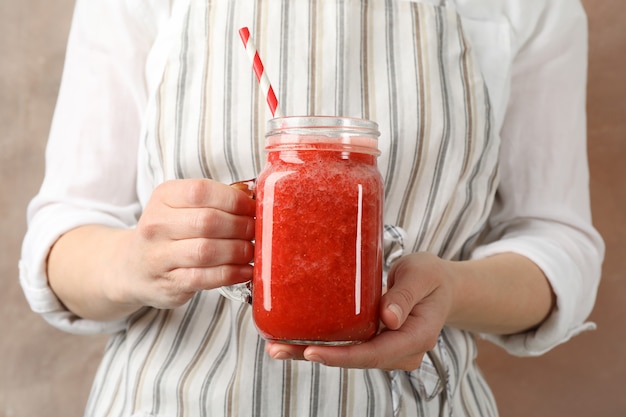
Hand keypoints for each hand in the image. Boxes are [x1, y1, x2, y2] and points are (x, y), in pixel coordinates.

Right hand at [105, 179, 255, 309]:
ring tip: (251, 250)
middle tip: (255, 232)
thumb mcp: (180, 206)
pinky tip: (246, 270)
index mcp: (163, 197)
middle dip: (241, 226)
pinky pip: (207, 277)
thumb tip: (255, 200)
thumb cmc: (169, 232)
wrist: (132, 267)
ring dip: (239, 251)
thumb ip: (214, 201)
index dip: (234, 200)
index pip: (201, 191)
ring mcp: (159, 256)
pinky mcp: (170, 283)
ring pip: (208, 251)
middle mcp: (156, 225)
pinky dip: (233, 274)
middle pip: (208, 221)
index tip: (252, 208)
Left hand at [266, 252, 455, 370]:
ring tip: (276, 347)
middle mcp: (400, 351)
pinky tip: (293, 339)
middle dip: (316, 357)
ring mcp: (387, 350)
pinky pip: (347, 347)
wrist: (440, 287)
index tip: (311, 351)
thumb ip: (405, 295)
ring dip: (311, 353)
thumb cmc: (431, 277)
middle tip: (277, 349)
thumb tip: (387, 319)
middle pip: (354, 360)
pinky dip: (321, 344)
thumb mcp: (423, 275)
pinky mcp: (374, 342)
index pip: (375, 353)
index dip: (342, 356)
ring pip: (347, 356)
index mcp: (416, 338)